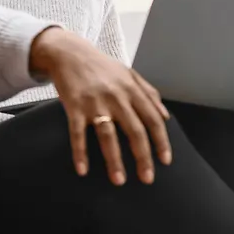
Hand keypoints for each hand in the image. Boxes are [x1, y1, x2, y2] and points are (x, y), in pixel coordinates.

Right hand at [30, 27, 171, 185]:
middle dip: (142, 157)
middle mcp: (116, 97)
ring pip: (108, 135)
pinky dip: (80, 152)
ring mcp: (94, 103)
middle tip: (147, 178)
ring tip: (119, 180)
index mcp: (132, 90)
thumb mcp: (129, 74)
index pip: (153, 120)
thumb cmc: (100, 66)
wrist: (68, 53)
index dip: (161, 142)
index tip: (165, 161)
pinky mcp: (74, 106)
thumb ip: (149, 93)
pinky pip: (77, 133)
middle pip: (134, 131)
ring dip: (114, 160)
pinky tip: (83, 169)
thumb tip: (165, 116)